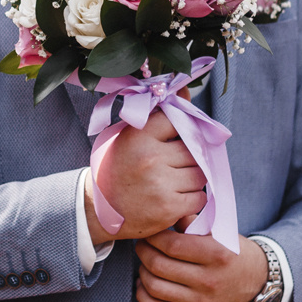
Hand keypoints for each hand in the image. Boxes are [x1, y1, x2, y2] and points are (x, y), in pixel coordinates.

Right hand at [87, 109, 207, 242]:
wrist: (101, 210)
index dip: (180, 129)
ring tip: (174, 181)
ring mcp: (161, 184)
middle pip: (193, 149)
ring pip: (200, 174)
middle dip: (189, 157)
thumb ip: (159, 115)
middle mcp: (150, 158)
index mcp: (138, 136)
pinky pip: (199, 198)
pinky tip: (176, 197)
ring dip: (193, 178)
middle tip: (174, 164)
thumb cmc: (119, 168)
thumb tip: (187, 91)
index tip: (174, 138)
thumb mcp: (131, 136)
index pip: (177, 120)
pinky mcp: (169, 207)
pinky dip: (193, 198)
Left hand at [134, 229, 267, 301]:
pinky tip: (144, 283)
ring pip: (154, 287)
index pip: (172, 245)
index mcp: (216, 254)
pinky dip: (143, 295)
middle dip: (143, 251)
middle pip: (159, 265)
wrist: (256, 282)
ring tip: (145, 262)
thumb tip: (166, 215)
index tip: (150, 232)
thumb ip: (191, 222)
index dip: (153, 237)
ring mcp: (200, 301)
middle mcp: (208, 280)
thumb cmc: (233, 252)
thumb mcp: (220, 232)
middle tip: (143, 244)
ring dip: (142, 271)